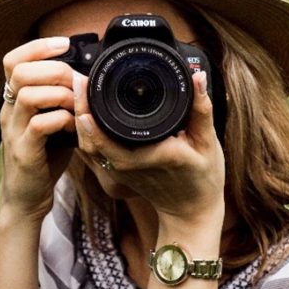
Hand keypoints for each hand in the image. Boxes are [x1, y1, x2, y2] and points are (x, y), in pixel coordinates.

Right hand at [0, 36, 75, 221]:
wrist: (27, 197)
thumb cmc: (44, 157)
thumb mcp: (53, 121)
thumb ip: (63, 100)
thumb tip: (88, 78)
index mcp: (14, 100)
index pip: (13, 60)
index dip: (37, 46)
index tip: (64, 43)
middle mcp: (8, 111)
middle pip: (20, 71)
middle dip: (54, 69)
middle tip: (76, 82)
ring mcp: (13, 131)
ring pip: (28, 94)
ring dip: (60, 95)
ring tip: (76, 106)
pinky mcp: (23, 152)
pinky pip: (39, 125)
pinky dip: (62, 120)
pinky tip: (73, 127)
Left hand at [73, 71, 225, 229]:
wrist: (191, 211)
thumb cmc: (203, 178)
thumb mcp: (208, 143)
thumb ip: (201, 109)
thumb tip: (197, 76)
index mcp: (153, 156)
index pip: (112, 140)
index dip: (93, 117)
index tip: (86, 88)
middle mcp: (131, 166)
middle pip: (91, 140)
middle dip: (80, 108)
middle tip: (79, 79)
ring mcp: (120, 172)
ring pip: (88, 147)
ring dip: (79, 118)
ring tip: (80, 89)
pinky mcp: (116, 173)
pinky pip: (94, 152)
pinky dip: (86, 131)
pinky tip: (85, 110)